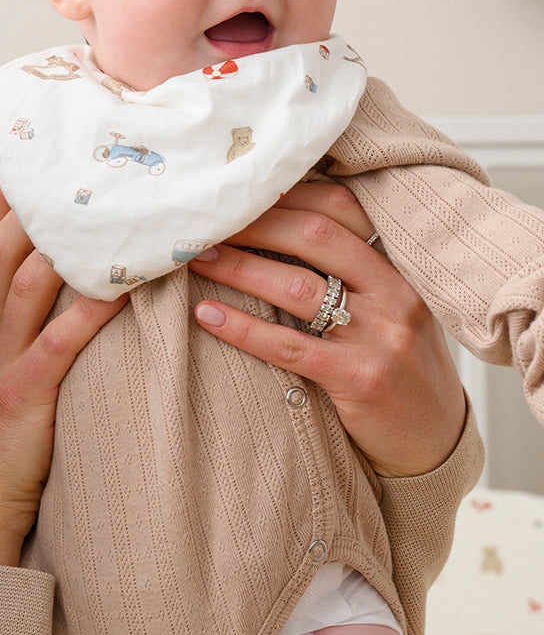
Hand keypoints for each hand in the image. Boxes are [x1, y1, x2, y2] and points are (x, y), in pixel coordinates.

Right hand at [0, 180, 126, 565]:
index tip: (53, 137)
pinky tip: (127, 285)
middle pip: (4, 237)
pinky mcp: (21, 397)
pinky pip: (58, 344)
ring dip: (73, 237)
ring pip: (27, 278)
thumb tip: (79, 265)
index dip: (16, 179)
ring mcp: (1, 358)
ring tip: (120, 199)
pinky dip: (91, 310)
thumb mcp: (6, 359)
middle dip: (42, 188)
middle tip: (92, 146)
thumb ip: (30, 310)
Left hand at [189, 182, 466, 477]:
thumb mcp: (392, 311)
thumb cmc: (399, 368)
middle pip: (313, 238)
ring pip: (295, 287)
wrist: (435, 439)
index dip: (288, 197)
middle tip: (209, 224)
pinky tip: (205, 315)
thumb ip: (353, 276)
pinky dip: (240, 327)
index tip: (244, 194)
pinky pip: (287, 346)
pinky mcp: (357, 379)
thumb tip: (278, 232)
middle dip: (255, 224)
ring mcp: (380, 337)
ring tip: (198, 260)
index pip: (342, 210)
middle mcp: (395, 296)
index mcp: (400, 271)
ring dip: (238, 268)